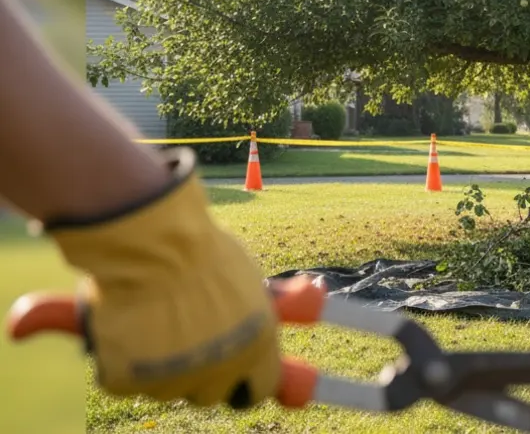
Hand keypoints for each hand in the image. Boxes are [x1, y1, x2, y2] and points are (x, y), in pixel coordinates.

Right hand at [39, 148, 280, 407]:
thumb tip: (301, 302)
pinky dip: (121, 358)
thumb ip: (256, 309)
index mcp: (258, 346)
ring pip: (165, 384)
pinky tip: (122, 324)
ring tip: (149, 317)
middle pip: (212, 391)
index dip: (249, 377)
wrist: (151, 245)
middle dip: (201, 370)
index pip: (264, 385)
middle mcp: (220, 373)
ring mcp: (172, 381)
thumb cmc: (200, 250)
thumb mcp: (246, 279)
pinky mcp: (127, 381)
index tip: (239, 370)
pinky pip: (123, 378)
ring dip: (158, 362)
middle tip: (186, 341)